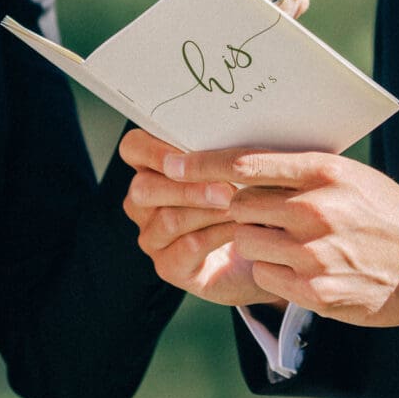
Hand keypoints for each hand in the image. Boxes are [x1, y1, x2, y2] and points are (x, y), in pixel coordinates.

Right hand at [119, 129, 284, 307]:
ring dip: (206, 211)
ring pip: (168, 219)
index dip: (153, 149)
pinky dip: (217, 235)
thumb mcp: (237, 168)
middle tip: (225, 188)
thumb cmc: (247, 197)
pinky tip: (241, 228)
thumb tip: (233, 131)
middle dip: (187, 186)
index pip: (134, 148)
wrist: (264, 247)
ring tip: (239, 206)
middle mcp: (144, 204)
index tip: (187, 152)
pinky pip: (187, 247)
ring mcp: (153, 237)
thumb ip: (224, 151)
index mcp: (153, 169)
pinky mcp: (169, 266)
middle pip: (144, 188)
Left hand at [155, 146, 398, 327]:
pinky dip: (273, 273)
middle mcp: (316, 210)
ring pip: (248, 243)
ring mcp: (314, 253)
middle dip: (239, 210)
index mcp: (324, 173)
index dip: (202, 163)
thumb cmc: (389, 215)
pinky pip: (265, 278)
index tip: (172, 160)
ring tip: (289, 243)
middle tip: (257, 213)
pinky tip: (301, 268)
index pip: (246, 163)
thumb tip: (245, 166)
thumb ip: (302, 172)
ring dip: (257, 243)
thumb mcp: (352, 177)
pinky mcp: (316, 291)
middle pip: (238, 205)